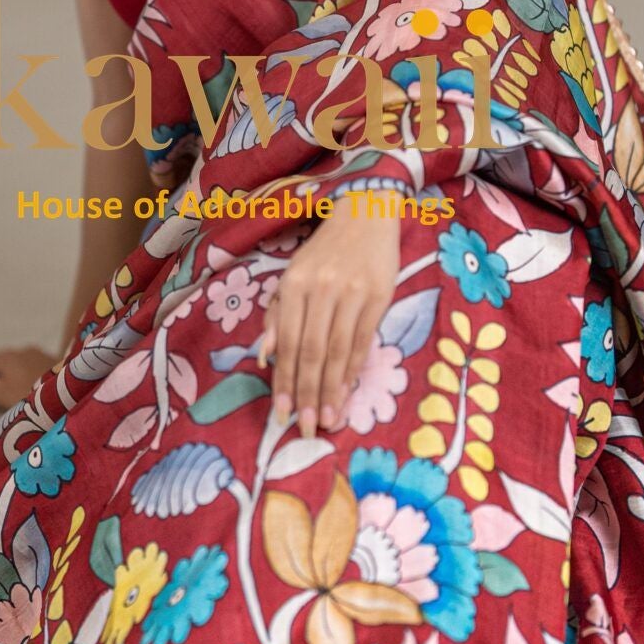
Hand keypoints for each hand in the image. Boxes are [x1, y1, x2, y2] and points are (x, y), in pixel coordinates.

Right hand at [0, 342, 57, 410]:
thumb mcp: (5, 395)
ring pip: (6, 356)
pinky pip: (20, 359)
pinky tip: (13, 364)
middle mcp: (19, 354)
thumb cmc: (36, 395)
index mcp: (6, 361)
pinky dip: (7, 362)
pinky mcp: (49, 362)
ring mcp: (36, 356)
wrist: (77, 388)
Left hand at [256, 196, 401, 436]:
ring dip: (332, 390)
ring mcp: (352, 293)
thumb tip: (265, 356)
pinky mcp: (379, 295)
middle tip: (305, 429)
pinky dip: (354, 369)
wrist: (366, 215)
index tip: (282, 414)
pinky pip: (364, 340)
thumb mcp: (292, 275)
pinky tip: (348, 391)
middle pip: (312, 352)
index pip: (288, 343)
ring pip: (339, 351)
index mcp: (294, 284)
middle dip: (307, 394)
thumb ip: (277, 315)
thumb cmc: (324, 251)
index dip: (285, 381)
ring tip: (327, 420)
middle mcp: (321, 289)